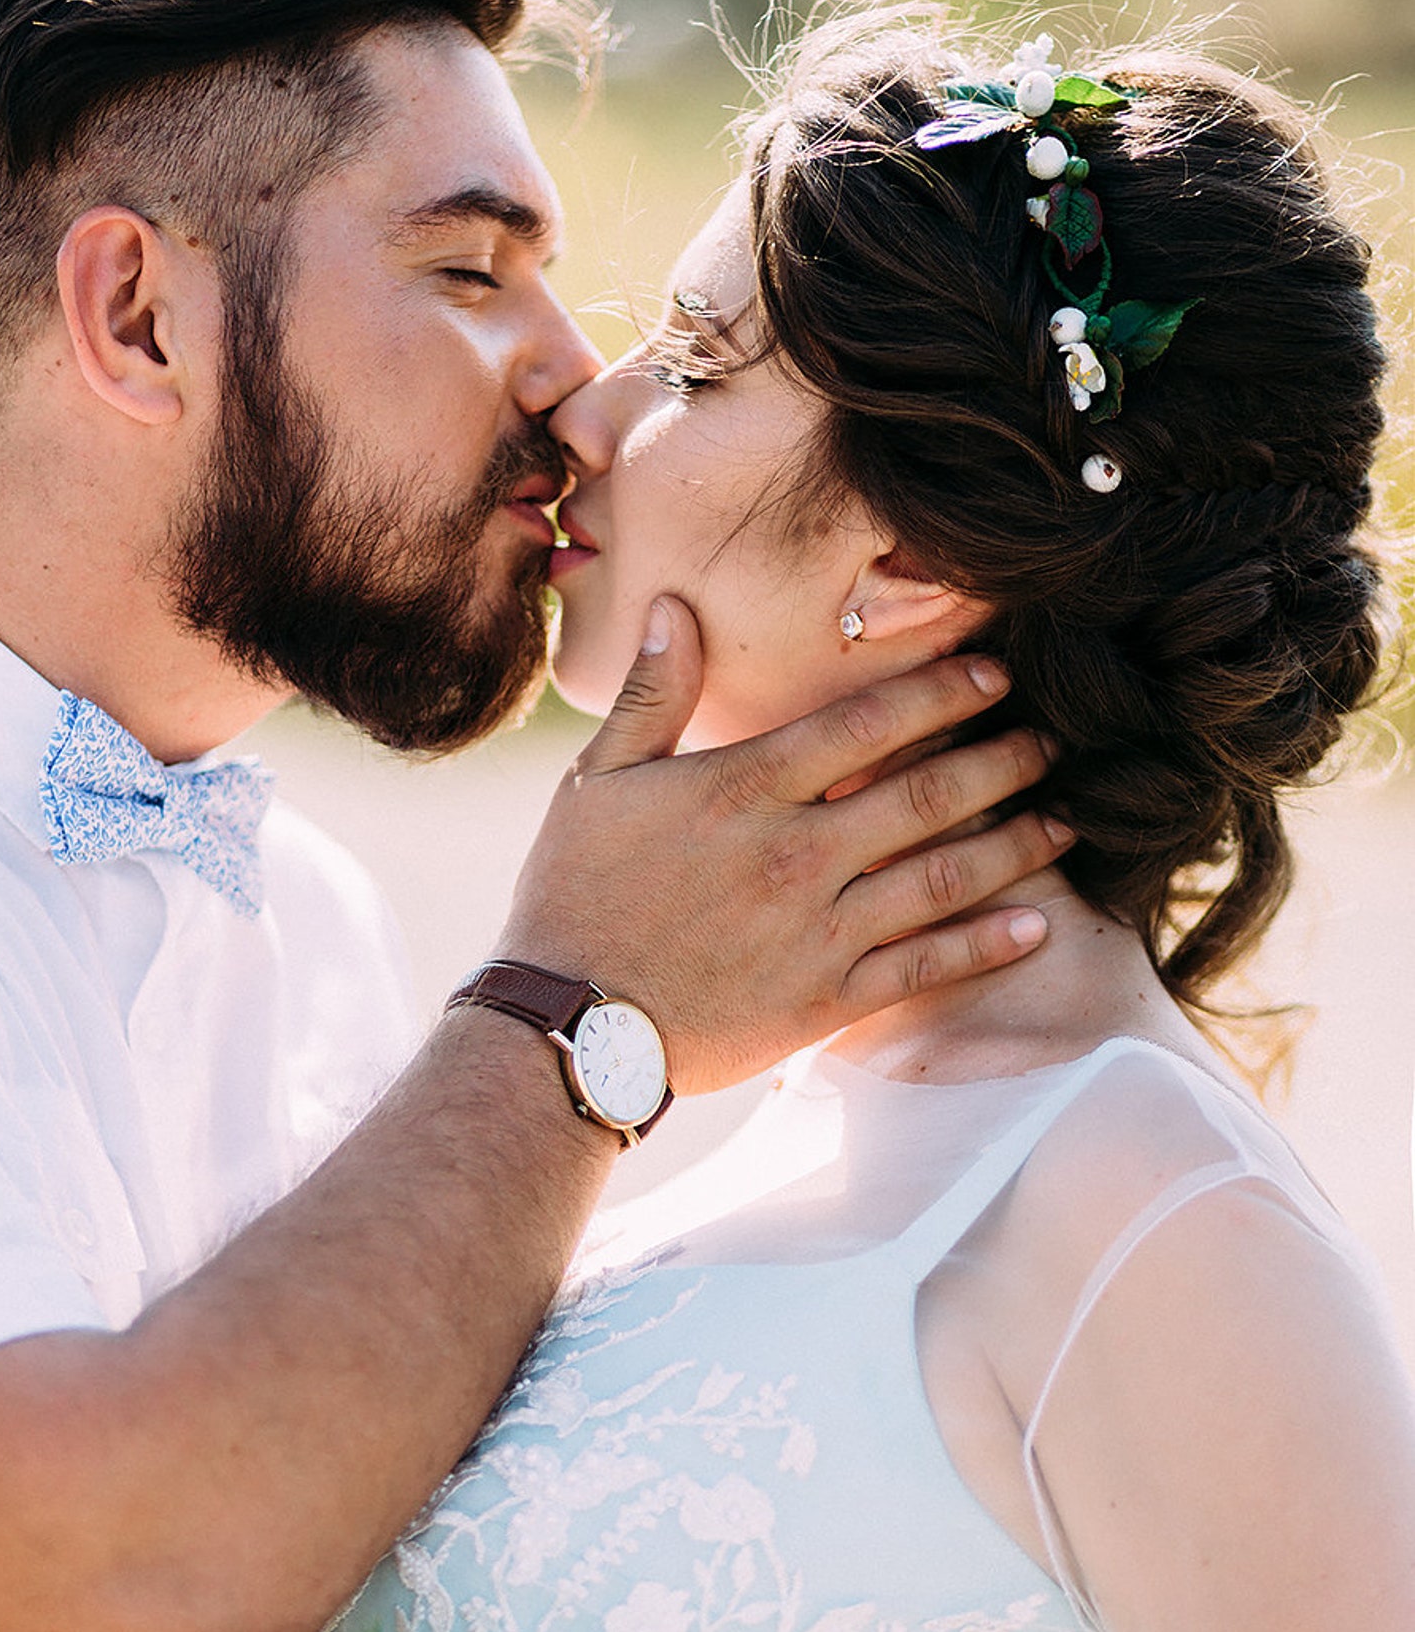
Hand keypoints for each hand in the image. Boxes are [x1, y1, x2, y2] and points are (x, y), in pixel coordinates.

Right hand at [499, 597, 1068, 1094]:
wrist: (565, 1023)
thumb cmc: (572, 897)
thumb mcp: (596, 782)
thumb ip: (651, 696)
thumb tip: (674, 607)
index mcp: (743, 790)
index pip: (866, 725)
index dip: (940, 693)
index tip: (994, 673)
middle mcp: (795, 853)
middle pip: (926, 795)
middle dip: (1002, 762)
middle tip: (1056, 742)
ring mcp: (817, 931)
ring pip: (941, 877)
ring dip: (1014, 846)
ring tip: (1066, 822)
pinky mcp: (824, 1002)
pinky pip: (923, 968)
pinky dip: (985, 946)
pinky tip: (1036, 925)